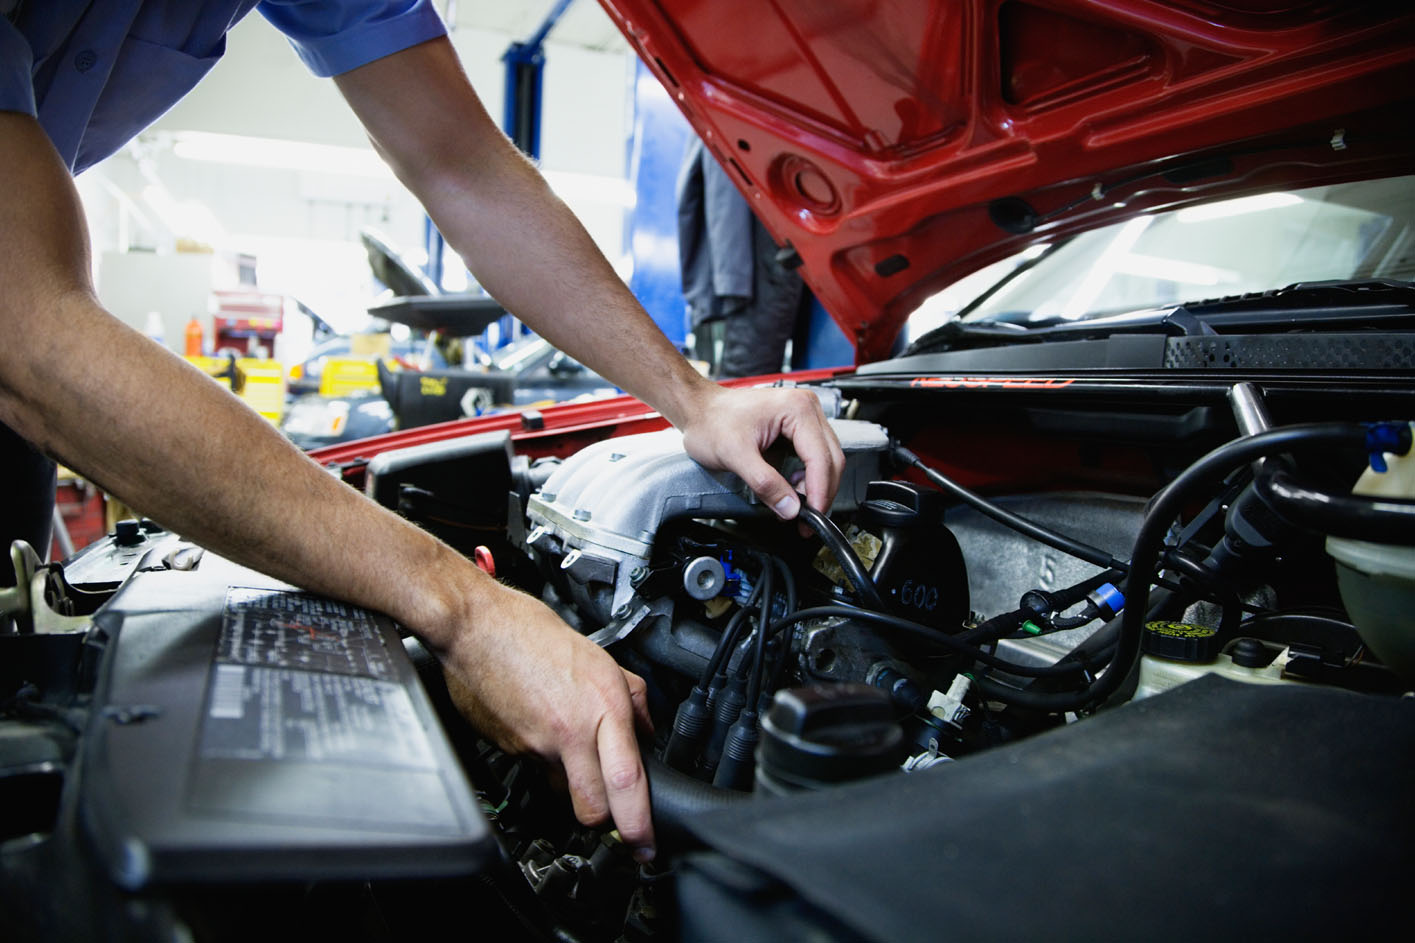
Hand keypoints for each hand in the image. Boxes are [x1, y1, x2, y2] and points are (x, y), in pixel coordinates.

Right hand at [437, 579, 655, 860]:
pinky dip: (545, 759)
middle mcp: (570, 731)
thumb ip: (630, 697)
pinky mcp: (510, 749)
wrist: (473, 627)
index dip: (638, 823)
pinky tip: (542, 727)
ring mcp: (536, 745)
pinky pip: (537, 769)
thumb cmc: (531, 632)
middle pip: (592, 809)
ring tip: (571, 747)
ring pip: (563, 789)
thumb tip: (645, 728)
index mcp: (600, 706)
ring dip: (573, 783)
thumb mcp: (599, 657)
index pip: (626, 780)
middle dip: (604, 819)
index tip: (646, 845)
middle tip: (614, 813)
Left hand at [680, 385, 844, 518]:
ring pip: (826, 459)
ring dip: (815, 487)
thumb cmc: (711, 420)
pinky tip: (793, 490)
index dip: (819, 492)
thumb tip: (790, 508)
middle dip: (821, 493)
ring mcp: (804, 416)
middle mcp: (807, 408)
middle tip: (808, 520)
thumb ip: (765, 484)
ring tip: (796, 506)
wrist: (699, 409)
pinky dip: (808, 477)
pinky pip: (814, 456)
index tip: (812, 516)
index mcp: (797, 409)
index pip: (821, 458)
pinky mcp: (798, 426)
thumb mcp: (735, 456)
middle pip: (831, 459)